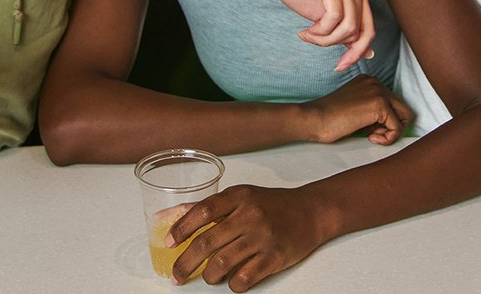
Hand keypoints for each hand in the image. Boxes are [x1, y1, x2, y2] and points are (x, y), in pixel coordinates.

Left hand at [169, 184, 328, 291]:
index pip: (203, 211)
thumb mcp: (244, 196)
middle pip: (207, 242)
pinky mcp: (275, 257)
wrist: (311, 211)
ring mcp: (262, 237)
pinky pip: (245, 278)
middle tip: (177, 275)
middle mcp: (249, 215)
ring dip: (209, 276)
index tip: (169, 243)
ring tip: (209, 277)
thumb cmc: (273, 205)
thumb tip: (175, 215)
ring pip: (222, 263)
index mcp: (238, 197)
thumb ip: (214, 207)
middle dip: (186, 263)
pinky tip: (232, 282)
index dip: (182, 228)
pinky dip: (233, 284)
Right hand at [250, 0, 374, 69]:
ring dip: (324, 38)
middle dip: (333, 44)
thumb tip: (368, 54)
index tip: (340, 66)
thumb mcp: (324, 18)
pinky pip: (334, 16)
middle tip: (312, 39)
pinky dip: (320, 30)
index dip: (357, 52)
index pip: (369, 29)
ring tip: (308, 34)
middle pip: (358, 31)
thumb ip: (345, 31)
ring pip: (348, 26)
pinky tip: (306, 29)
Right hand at [300, 74, 412, 144]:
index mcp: (369, 81)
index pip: (393, 103)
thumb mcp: (354, 109)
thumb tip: (391, 125)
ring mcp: (378, 92)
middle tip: (373, 133)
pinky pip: (398, 128)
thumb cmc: (329, 119)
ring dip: (391, 132)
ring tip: (372, 135)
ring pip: (405, 117)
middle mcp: (376, 82)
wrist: (314, 118)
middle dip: (392, 125)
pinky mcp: (379, 105)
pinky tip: (370, 138)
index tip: (370, 129)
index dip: (385, 121)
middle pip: (403, 108)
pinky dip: (388, 139)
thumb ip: (372, 111)